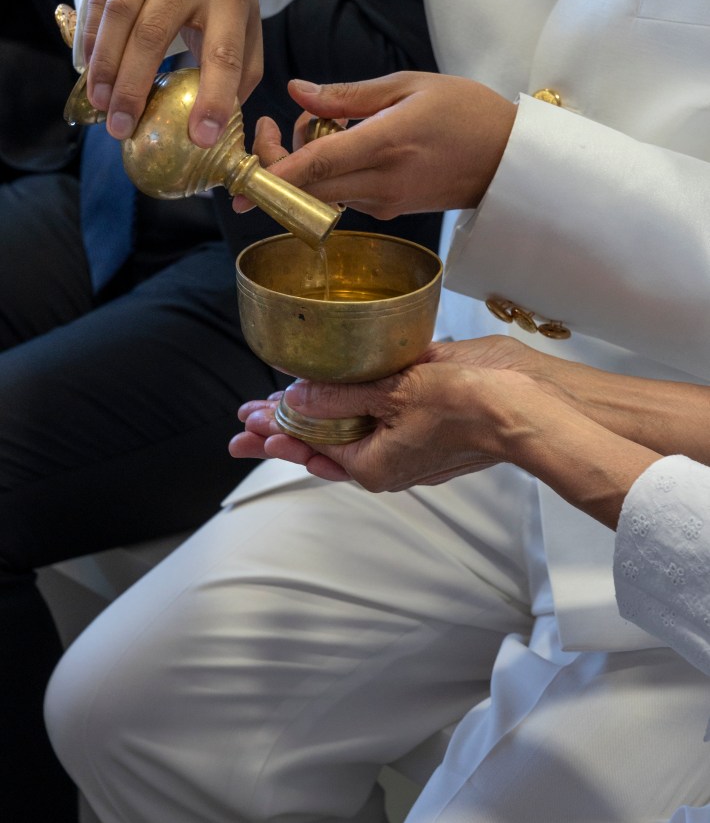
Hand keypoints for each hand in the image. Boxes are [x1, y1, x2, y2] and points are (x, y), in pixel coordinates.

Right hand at [81, 0, 261, 146]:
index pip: (222, 54)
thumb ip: (240, 76)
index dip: (213, 99)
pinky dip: (90, 41)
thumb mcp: (248, 31)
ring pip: (118, 15)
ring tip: (101, 104)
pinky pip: (97, 2)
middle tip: (122, 127)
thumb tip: (216, 127)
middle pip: (154, 33)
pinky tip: (89, 73)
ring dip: (105, 65)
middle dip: (134, 87)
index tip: (200, 139)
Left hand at [229, 337, 548, 489]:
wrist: (524, 407)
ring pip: (346, 435)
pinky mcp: (423, 427)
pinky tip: (334, 398)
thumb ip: (339, 396)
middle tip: (246, 424)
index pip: (308, 449)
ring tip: (277, 409)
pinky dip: (348, 411)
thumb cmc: (467, 404)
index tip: (246, 426)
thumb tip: (296, 400)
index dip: (273, 435)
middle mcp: (386, 463)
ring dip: (312, 420)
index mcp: (373, 465)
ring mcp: (405, 447)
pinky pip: (374, 423)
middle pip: (322, 447)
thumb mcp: (391, 393)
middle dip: (282, 432)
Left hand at [233, 72, 516, 215]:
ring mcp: (384, 203)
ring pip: (321, 193)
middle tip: (273, 126)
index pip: (315, 167)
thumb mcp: (409, 86)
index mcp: (385, 145)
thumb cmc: (467, 113)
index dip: (272, 175)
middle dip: (276, 165)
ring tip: (325, 124)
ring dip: (304, 165)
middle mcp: (380, 183)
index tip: (239, 185)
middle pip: (307, 189)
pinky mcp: (389, 211)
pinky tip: (346, 145)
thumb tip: (296, 92)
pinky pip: (342, 196)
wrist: (510, 160)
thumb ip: (346, 95)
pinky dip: (328, 174)